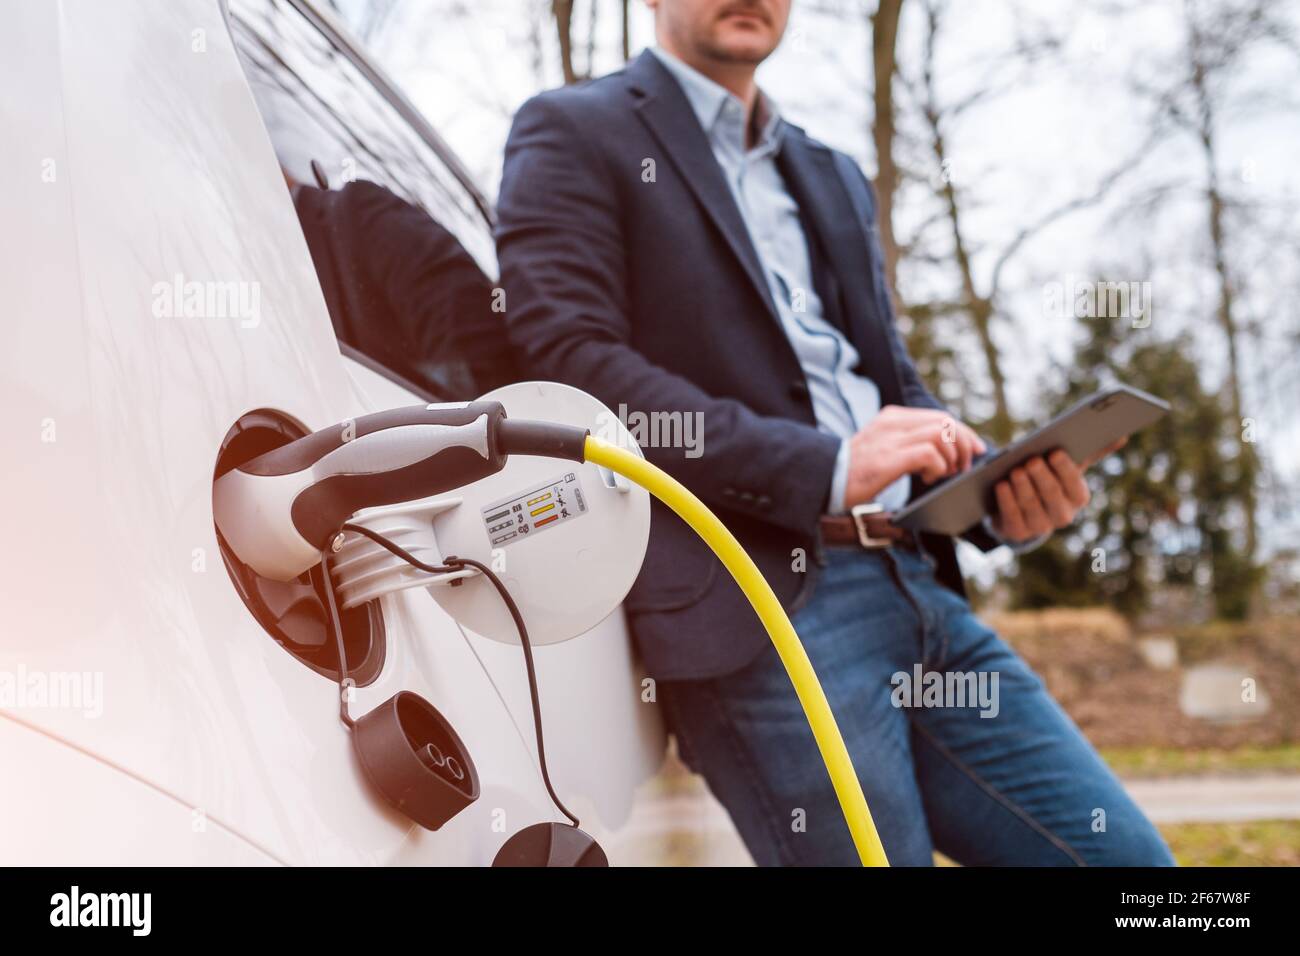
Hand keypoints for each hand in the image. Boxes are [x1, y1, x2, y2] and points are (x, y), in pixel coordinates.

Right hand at [844, 406, 986, 507]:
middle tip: (964, 467)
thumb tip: (945, 451)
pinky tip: (929, 478)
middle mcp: (893, 423)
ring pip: (941, 434)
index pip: (940, 417)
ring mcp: (890, 439)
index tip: (976, 450)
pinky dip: (937, 467)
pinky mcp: (888, 458)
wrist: (825, 482)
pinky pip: (929, 454)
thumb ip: (908, 443)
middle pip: (945, 422)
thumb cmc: (856, 472)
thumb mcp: (883, 449)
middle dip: (964, 445)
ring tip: (944, 474)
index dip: (964, 433)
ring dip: (952, 457)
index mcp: (892, 418)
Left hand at [991, 439, 1125, 543]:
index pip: (1074, 485)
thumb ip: (1089, 453)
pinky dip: (1006, 499)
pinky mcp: (1017, 533)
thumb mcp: (1066, 469)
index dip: (1064, 469)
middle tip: (1031, 460)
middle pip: (1051, 494)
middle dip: (1041, 476)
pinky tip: (1001, 485)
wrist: (1022, 513)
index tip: (1054, 452)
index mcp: (1078, 498)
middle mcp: (1062, 515)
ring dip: (1022, 486)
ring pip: (1031, 504)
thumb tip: (1122, 436)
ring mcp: (1039, 526)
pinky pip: (1012, 515)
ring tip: (1015, 470)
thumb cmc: (1047, 482)